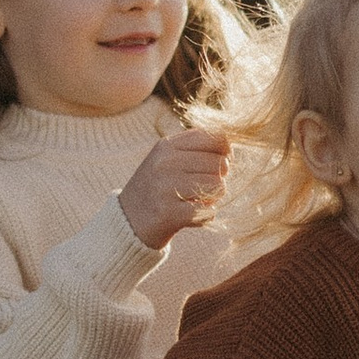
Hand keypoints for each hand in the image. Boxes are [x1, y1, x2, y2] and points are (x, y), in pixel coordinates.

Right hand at [119, 126, 231, 250]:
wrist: (127, 221)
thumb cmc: (156, 187)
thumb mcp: (168, 158)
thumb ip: (196, 148)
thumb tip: (231, 147)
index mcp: (167, 145)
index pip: (215, 138)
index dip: (226, 151)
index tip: (222, 162)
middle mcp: (165, 162)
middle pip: (220, 164)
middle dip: (218, 178)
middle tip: (202, 188)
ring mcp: (165, 187)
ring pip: (218, 187)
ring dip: (213, 198)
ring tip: (194, 201)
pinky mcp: (169, 213)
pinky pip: (209, 211)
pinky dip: (205, 216)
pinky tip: (190, 216)